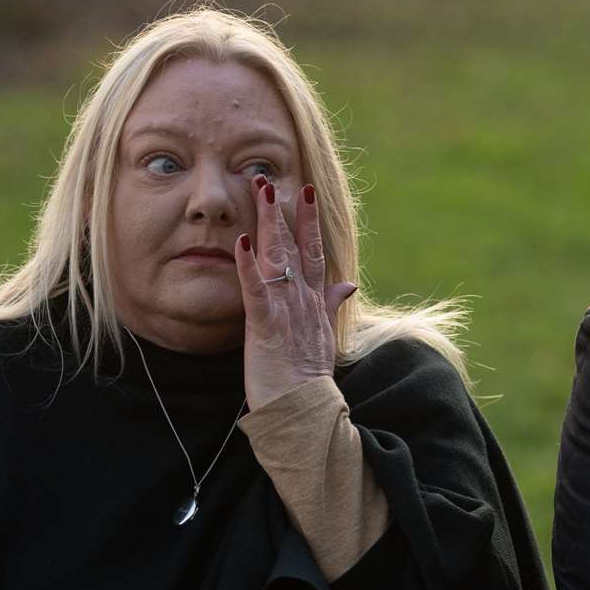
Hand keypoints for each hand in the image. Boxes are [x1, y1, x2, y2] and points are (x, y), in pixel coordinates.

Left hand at [236, 175, 357, 409]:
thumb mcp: (322, 335)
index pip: (312, 252)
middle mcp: (301, 300)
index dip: (308, 222)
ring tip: (260, 192)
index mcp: (312, 301)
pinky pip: (257, 290)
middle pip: (294, 247)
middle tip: (271, 178)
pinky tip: (241, 242)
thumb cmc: (306, 377)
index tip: (307, 192)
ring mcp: (285, 311)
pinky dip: (248, 266)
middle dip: (284, 212)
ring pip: (277, 259)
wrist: (304, 411)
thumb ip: (332, 303)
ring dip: (268, 224)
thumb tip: (348, 281)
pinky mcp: (265, 326)